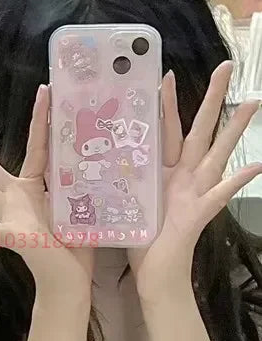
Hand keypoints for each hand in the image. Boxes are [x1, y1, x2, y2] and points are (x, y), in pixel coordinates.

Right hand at [0, 85, 92, 288]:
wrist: (69, 280)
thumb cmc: (76, 247)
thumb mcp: (79, 205)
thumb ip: (75, 182)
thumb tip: (91, 155)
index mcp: (32, 188)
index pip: (37, 145)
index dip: (40, 117)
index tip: (43, 88)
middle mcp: (15, 197)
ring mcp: (9, 215)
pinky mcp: (13, 236)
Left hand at [129, 61, 261, 299]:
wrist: (154, 274)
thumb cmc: (139, 240)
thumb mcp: (125, 201)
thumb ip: (120, 179)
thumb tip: (96, 156)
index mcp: (162, 172)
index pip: (164, 129)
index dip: (165, 102)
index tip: (164, 73)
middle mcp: (183, 176)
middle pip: (199, 130)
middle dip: (211, 99)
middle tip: (227, 66)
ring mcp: (195, 192)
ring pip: (216, 153)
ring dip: (233, 129)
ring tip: (252, 102)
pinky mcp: (199, 213)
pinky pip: (219, 195)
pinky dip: (237, 181)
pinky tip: (257, 165)